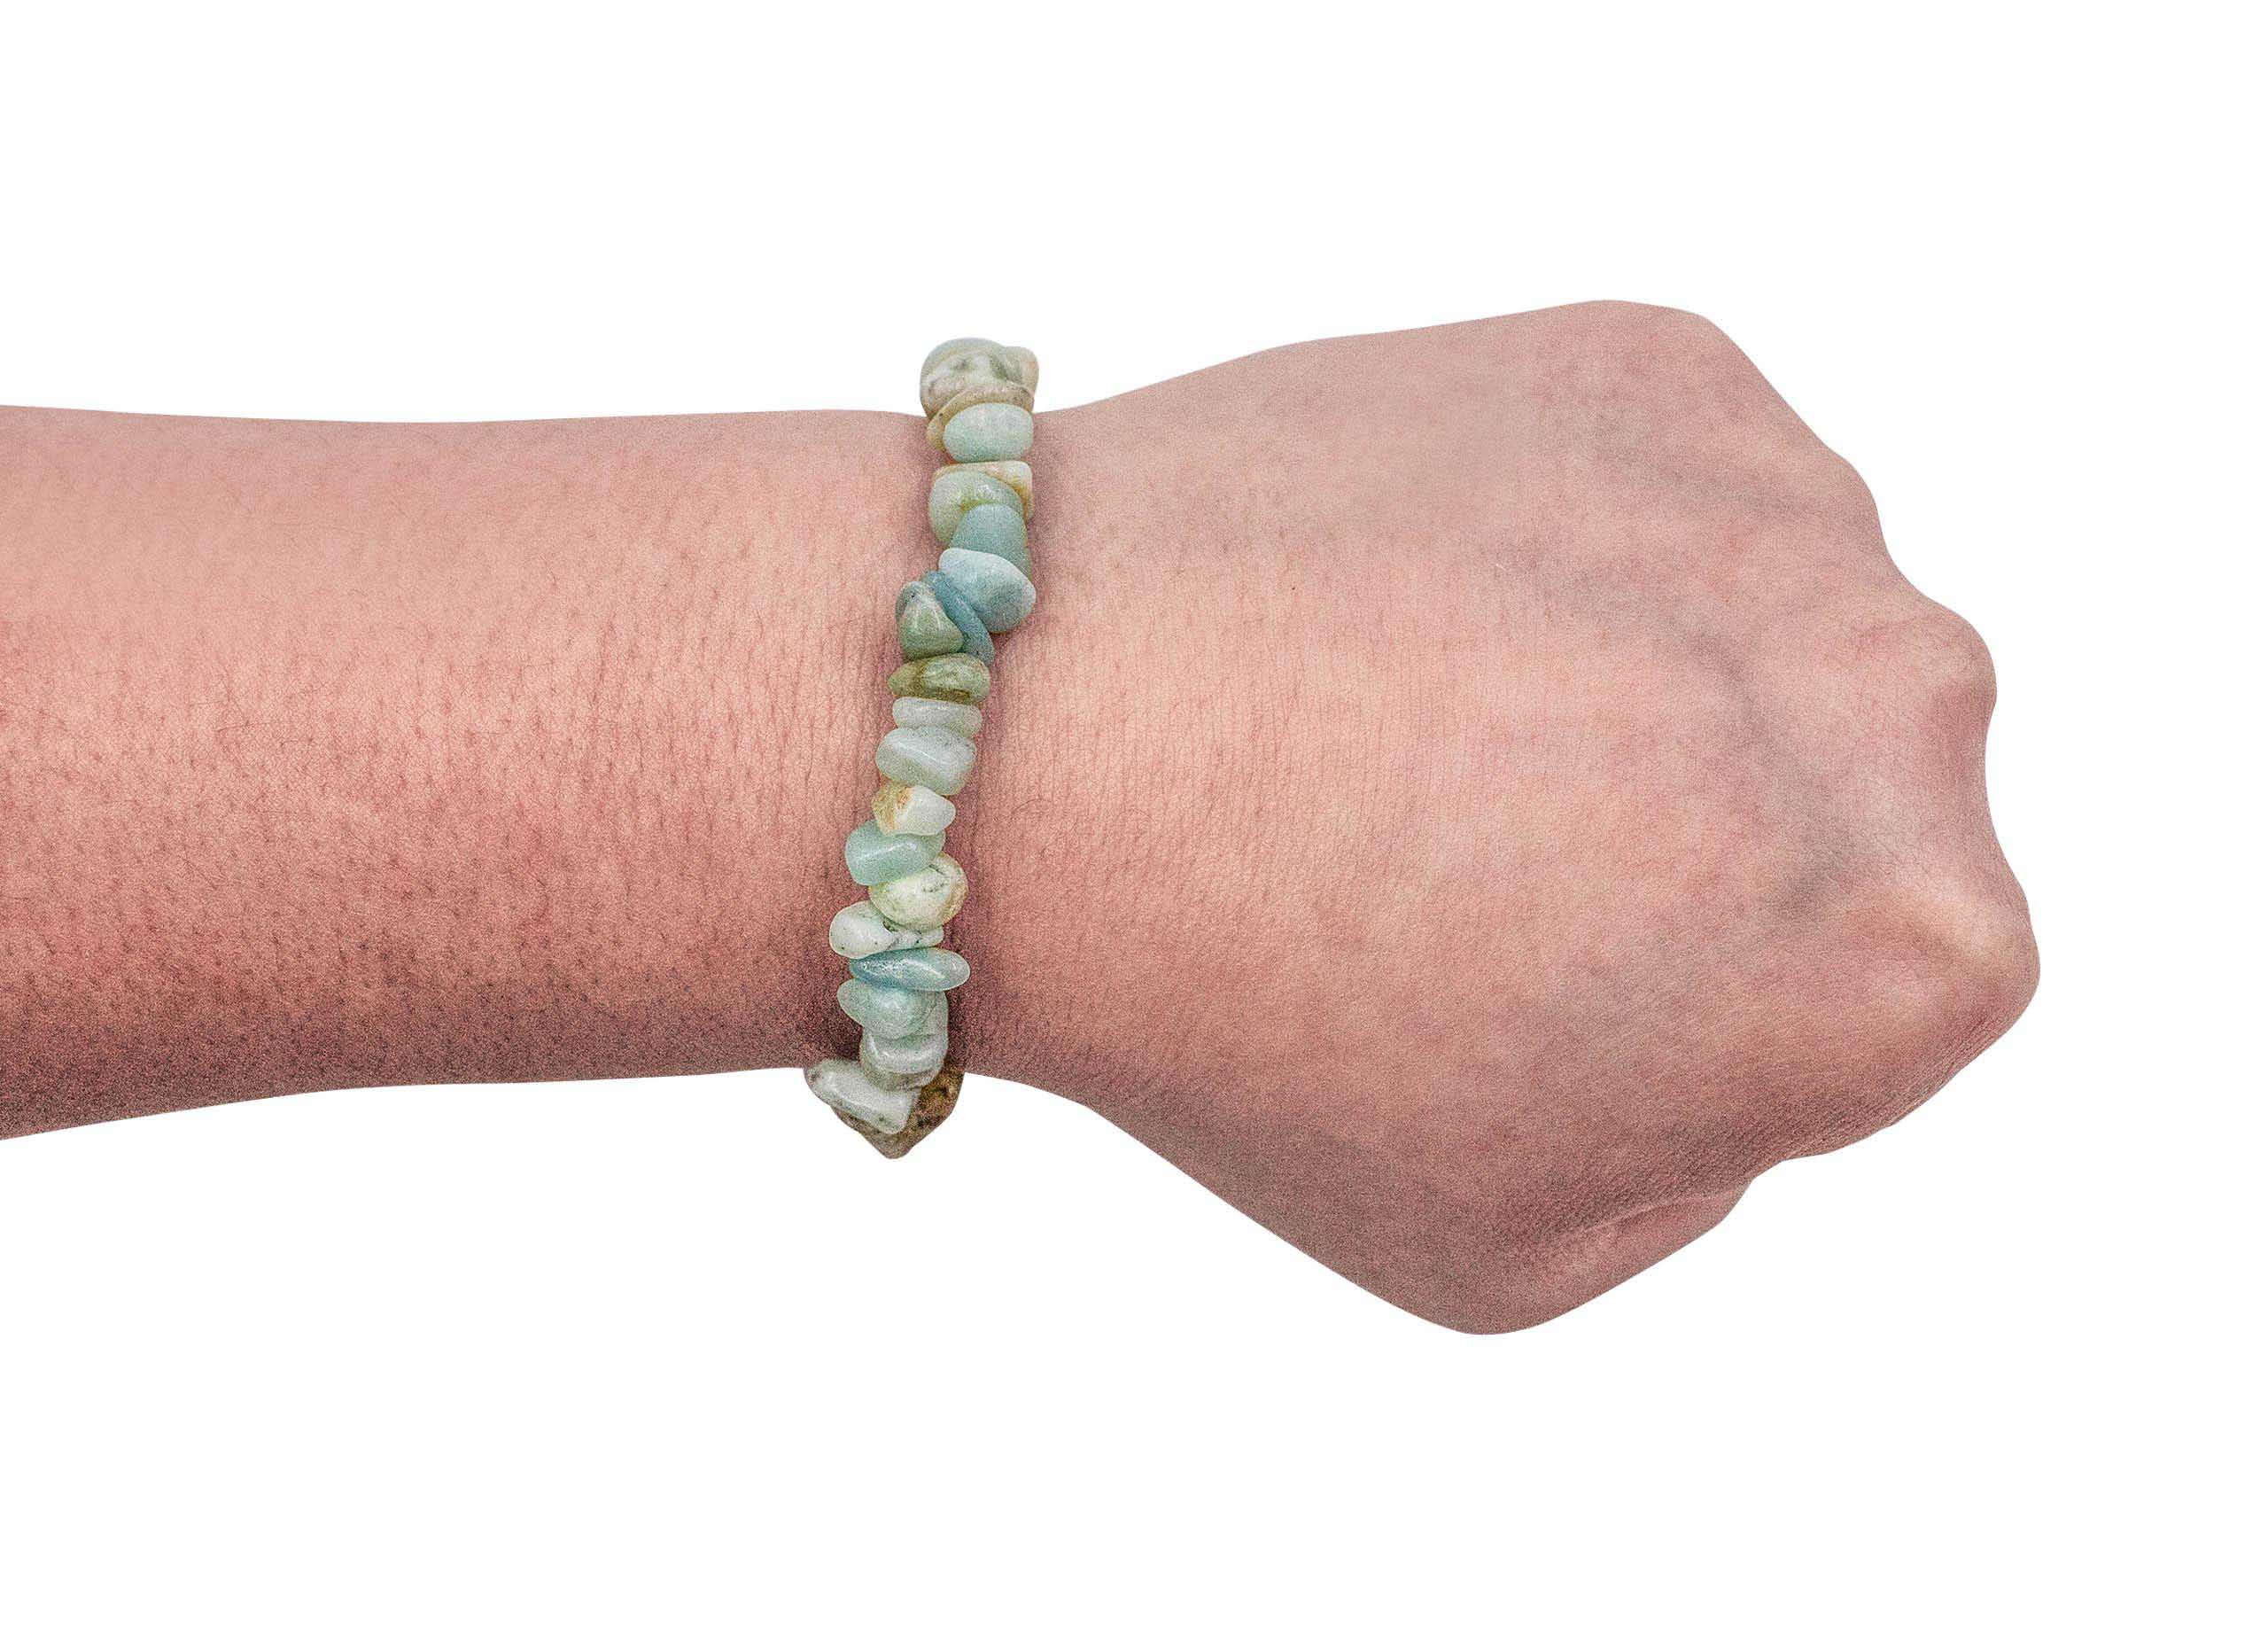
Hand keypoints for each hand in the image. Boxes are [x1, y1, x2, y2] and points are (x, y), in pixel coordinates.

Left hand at [964, 304, 2036, 1330]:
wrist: (1023, 734)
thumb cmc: (1246, 1025)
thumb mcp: (1519, 1249)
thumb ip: (1714, 1151)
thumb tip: (1738, 1007)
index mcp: (1915, 950)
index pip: (1892, 997)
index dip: (1716, 1012)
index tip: (1545, 991)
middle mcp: (1906, 697)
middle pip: (1853, 799)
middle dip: (1709, 837)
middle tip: (1475, 856)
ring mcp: (1785, 503)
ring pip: (1764, 631)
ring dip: (1638, 676)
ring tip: (1413, 720)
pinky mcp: (1659, 363)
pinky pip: (1665, 493)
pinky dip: (1565, 544)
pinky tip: (1404, 601)